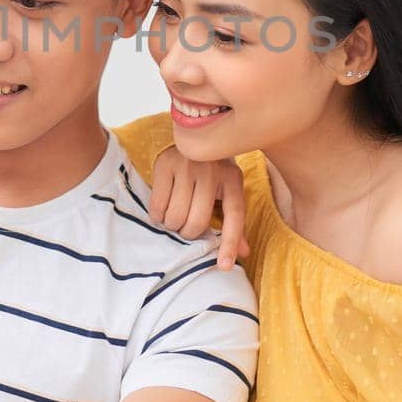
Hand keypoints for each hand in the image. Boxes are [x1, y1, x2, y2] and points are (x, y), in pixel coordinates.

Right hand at [149, 146, 249, 268]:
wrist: (194, 134)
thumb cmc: (214, 172)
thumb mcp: (228, 191)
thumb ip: (234, 222)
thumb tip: (244, 253)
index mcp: (233, 178)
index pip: (235, 215)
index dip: (230, 243)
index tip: (224, 266)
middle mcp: (211, 171)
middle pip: (197, 221)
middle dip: (189, 233)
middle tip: (187, 228)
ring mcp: (187, 166)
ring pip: (175, 217)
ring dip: (172, 225)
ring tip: (176, 216)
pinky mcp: (165, 164)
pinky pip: (157, 206)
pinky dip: (158, 216)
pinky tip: (163, 209)